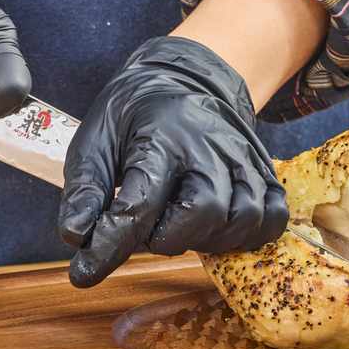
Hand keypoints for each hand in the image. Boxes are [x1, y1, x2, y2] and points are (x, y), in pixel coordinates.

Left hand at [57, 36, 288, 288]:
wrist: (189, 78)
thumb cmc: (136, 115)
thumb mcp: (95, 139)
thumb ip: (85, 189)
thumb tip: (76, 237)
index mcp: (161, 137)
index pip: (141, 203)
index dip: (111, 244)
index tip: (85, 271)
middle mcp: (211, 146)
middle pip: (204, 213)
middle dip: (168, 238)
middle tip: (148, 228)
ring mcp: (244, 159)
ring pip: (242, 219)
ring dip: (207, 239)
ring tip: (180, 226)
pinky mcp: (265, 172)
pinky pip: (271, 218)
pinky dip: (247, 235)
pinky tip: (217, 228)